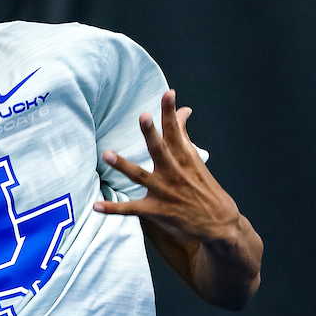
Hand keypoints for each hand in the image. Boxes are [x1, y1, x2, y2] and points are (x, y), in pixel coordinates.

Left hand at [94, 89, 261, 308]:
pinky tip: (96, 206)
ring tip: (107, 153)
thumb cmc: (204, 187)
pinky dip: (113, 209)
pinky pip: (131, 209)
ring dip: (124, 165)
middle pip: (159, 148)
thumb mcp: (194, 159)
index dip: (171, 111)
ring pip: (140, 175)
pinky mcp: (156, 210)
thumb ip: (183, 134)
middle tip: (143, 116)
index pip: (176, 130)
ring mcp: (164, 191)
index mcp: (183, 157)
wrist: (219, 223)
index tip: (169, 93)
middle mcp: (173, 172)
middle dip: (151, 133)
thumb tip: (183, 110)